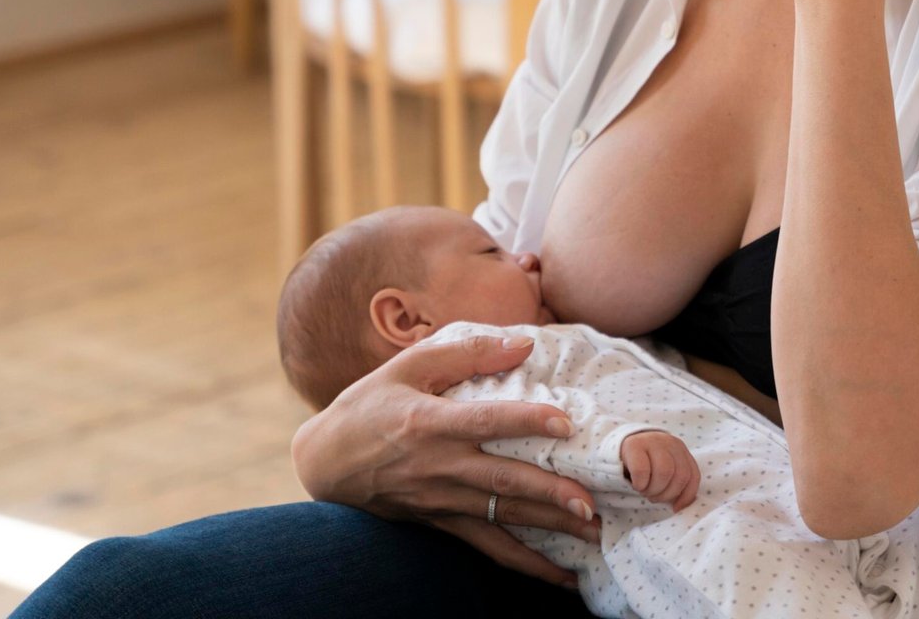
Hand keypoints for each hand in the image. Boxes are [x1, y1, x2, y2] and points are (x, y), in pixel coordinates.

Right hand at [290, 332, 599, 587]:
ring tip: (593, 534)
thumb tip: (522, 342)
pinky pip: (488, 547)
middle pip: (501, 479)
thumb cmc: (369, 404)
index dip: (525, 420)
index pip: (484, 421)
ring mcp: (440, 500)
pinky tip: (561, 576)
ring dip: (549, 527)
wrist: (325, 460)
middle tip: (591, 501)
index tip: (565, 422)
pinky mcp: (440, 522)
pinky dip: (526, 563)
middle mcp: (438, 466)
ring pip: (502, 517)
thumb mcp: (409, 365)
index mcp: (429, 422)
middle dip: (549, 492)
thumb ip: (467, 352)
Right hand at [619, 430, 700, 511]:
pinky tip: (636, 484)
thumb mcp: (664, 470)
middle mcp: (670, 443)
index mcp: (680, 450)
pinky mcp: (634, 445)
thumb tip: (679, 506)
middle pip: (680, 475)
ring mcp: (652, 441)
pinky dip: (640, 484)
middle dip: (666, 494)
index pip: (692, 475)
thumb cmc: (646, 465)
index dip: (686, 496)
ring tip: (645, 491)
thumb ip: (676, 482)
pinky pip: (642, 470)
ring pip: (664, 472)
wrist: (620, 448)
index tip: (675, 507)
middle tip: (653, 496)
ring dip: (654, 490)